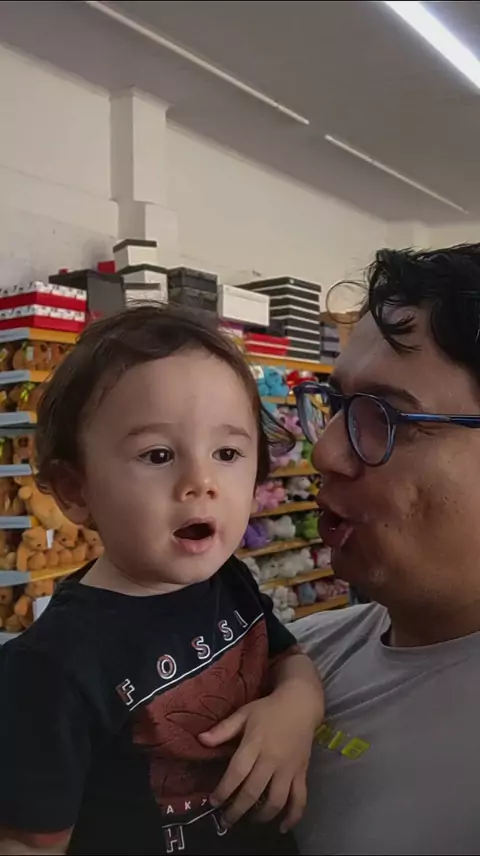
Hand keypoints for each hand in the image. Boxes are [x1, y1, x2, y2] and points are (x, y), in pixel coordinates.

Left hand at [199, 687, 316, 831]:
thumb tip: (200, 740)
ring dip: (261, 816)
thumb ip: (223, 729)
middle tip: (225, 822)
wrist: (301, 704)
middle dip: (237, 811)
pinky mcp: (302, 773)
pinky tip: (282, 827)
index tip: (213, 802)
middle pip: (253, 791)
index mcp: (255, 743)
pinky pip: (300, 799)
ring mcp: (289, 768)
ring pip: (276, 800)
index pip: (237, 772)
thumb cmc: (268, 710)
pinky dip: (293, 816)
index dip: (224, 790)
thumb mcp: (244, 714)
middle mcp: (272, 759)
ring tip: (249, 821)